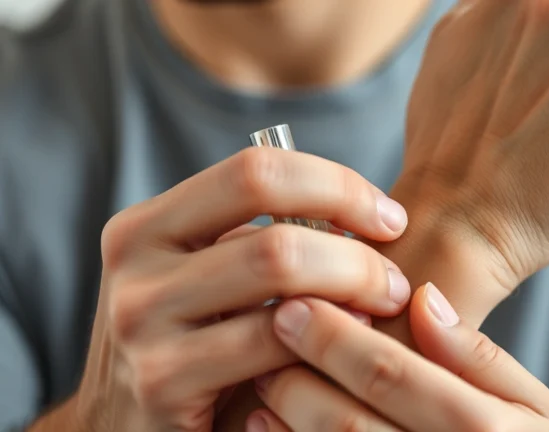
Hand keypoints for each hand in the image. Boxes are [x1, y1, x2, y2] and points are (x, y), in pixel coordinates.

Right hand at [68, 147, 409, 430]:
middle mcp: (134, 262)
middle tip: (394, 281)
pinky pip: (273, 348)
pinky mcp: (162, 382)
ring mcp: (141, 324)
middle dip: (357, 257)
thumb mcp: (205, 279)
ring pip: (279, 282)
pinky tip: (341, 352)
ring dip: (351, 295)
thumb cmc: (191, 343)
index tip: (388, 216)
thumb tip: (358, 215)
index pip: (257, 170)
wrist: (126, 426)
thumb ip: (258, 240)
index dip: (337, 186)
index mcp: (147, 223)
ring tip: (379, 312)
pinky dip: (323, 344)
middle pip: (278, 236)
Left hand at [249, 283, 548, 430]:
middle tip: (271, 334)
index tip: (299, 303)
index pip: (392, 375)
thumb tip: (424, 297)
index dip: (337, 337)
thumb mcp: (534, 407)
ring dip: (284, 414)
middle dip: (298, 374)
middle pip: (347, 422)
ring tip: (265, 375)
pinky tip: (265, 423)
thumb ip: (480, 356)